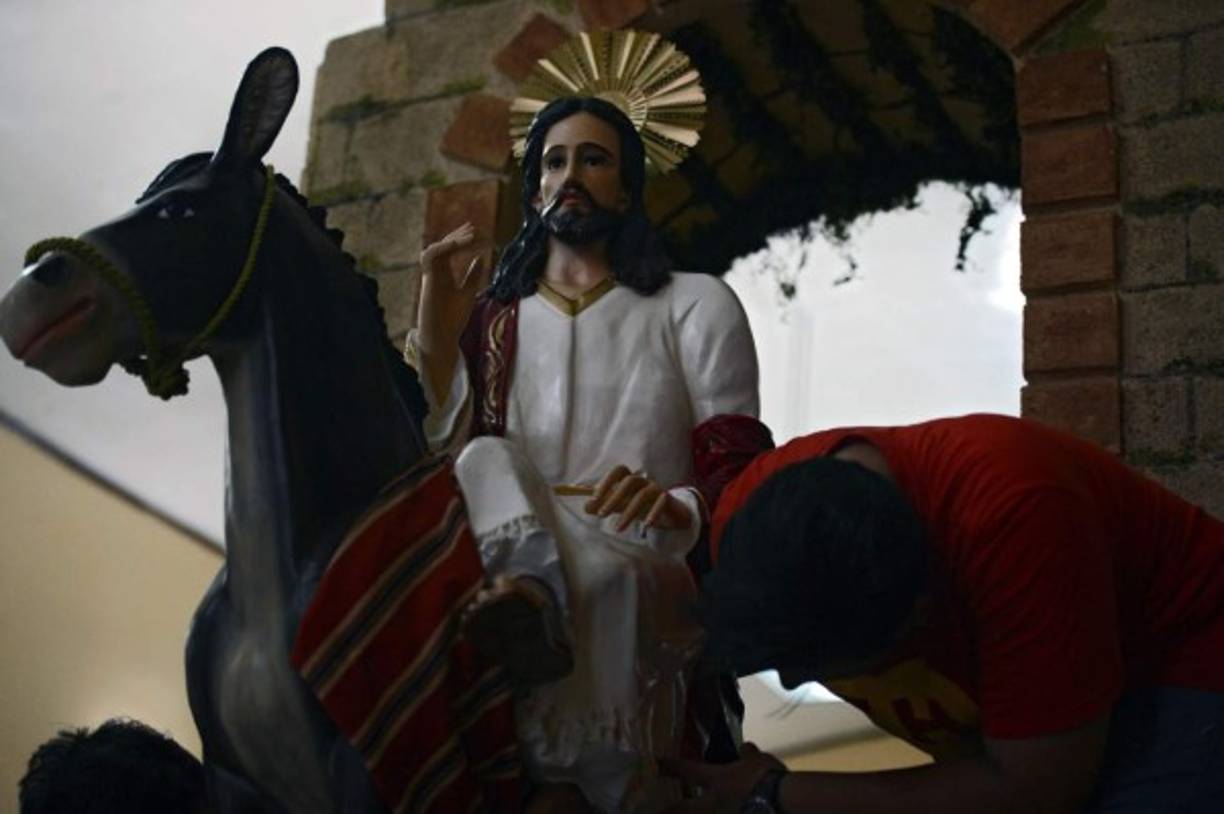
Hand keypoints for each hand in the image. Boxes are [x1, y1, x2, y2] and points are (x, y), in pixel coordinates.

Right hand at [416, 223, 487, 399]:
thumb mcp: (468, 292)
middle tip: (474, 228)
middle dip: (458, 235)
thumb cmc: (453, 318)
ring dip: (452, 240)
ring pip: (436, 249)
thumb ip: (472, 275)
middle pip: (443, 246)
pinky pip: (431, 257)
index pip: (451, 250)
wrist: (443, 336)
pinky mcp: (428, 281)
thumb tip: (481, 257)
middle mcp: (435, 272)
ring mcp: (431, 276)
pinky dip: (444, 248)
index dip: (462, 240)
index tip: (478, 233)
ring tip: (469, 236)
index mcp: (444, 274)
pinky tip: (459, 245)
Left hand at [584, 465, 692, 532]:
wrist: (670, 514)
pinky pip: (661, 502)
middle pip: (629, 481)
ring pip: (643, 495)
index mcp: (631, 479)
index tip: (593, 499)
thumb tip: (585, 507)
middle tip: (600, 515)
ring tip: (617, 529)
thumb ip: (604, 505)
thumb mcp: (621, 506)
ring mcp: (657, 488)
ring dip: (628, 512)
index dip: (605, 482)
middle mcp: (643, 481)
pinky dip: (654, 513)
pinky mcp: (668, 499)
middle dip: (613, 498)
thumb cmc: (642, 507)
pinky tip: (647, 526)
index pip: (617, 472)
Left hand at [659, 743, 784, 813]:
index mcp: (717, 780)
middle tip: (653, 810)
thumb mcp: (759, 762)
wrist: (782, 802)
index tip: (656, 763)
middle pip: (681, 809)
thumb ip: (749, 755)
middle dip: (667, 810)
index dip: (671, 766)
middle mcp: (713, 804)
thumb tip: (745, 747)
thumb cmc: (767, 777)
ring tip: (679, 812)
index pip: (688, 770)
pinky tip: (727, 813)